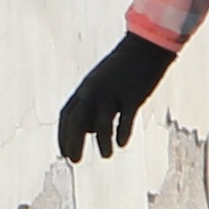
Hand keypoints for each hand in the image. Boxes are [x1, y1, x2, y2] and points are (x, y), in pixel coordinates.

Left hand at [56, 29, 174, 160]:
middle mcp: (94, 91)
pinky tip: (123, 143)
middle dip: (73, 142)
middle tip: (74, 161)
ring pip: (101, 122)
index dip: (63, 136)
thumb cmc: (124, 68)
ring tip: (106, 155)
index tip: (64, 153)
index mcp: (85, 88)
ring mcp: (113, 93)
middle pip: (77, 121)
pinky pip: (126, 117)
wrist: (146, 47)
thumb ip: (93, 105)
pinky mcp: (133, 95)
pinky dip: (123, 132)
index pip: (67, 115)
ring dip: (101, 141)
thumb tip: (87, 130)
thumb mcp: (102, 85)